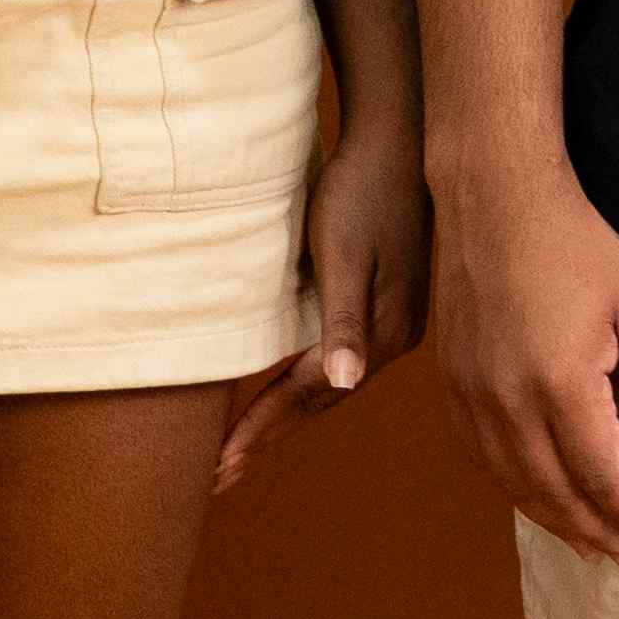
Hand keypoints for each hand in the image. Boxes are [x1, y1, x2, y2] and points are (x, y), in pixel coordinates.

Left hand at [218, 115, 435, 491]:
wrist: (398, 142)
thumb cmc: (361, 189)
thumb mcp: (344, 249)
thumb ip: (343, 317)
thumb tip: (341, 383)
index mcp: (381, 332)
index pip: (307, 395)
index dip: (261, 429)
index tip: (221, 464)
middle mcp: (389, 339)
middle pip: (318, 402)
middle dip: (268, 436)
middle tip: (220, 476)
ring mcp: (390, 325)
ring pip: (326, 386)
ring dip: (284, 417)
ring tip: (242, 448)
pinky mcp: (383, 306)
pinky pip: (334, 359)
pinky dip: (302, 384)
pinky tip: (284, 392)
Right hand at [434, 162, 618, 566]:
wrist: (493, 196)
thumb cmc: (575, 245)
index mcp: (560, 382)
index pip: (599, 475)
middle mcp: (507, 398)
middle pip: (553, 491)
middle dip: (596, 531)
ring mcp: (471, 392)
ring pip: (512, 482)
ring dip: (554, 521)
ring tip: (590, 544)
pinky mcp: (451, 381)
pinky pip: (481, 455)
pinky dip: (513, 488)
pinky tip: (537, 496)